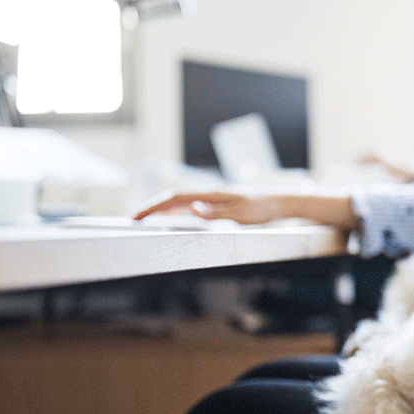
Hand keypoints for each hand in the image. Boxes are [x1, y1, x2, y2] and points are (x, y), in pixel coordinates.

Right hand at [133, 191, 280, 224]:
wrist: (280, 200)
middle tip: (133, 218)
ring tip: (144, 218)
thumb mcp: (241, 214)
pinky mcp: (218, 204)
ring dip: (161, 210)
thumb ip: (215, 212)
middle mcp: (208, 195)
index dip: (154, 207)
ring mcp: (212, 199)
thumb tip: (191, 208)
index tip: (137, 216)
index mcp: (210, 195)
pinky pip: (190, 207)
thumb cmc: (263, 207)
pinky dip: (176, 211)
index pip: (175, 199)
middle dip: (151, 208)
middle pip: (173, 199)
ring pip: (180, 203)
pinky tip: (171, 217)